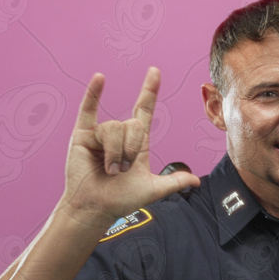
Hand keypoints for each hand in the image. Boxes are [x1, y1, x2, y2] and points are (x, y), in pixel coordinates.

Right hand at [58, 68, 199, 228]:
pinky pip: (88, 109)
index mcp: (136, 143)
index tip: (155, 72)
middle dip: (130, 149)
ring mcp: (100, 134)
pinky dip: (93, 93)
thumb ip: (174, 182)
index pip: (144, 110)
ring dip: (114, 152)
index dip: (149, 91)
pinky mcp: (82, 135)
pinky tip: (100, 78)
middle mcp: (119, 135)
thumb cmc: (120, 200)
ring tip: (108, 169)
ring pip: (114, 128)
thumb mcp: (152, 189)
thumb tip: (196, 181)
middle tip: (121, 170)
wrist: (96, 208)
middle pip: (133, 124)